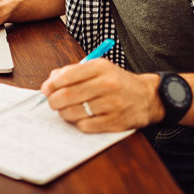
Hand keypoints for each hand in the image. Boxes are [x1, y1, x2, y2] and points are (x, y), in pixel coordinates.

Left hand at [40, 59, 163, 132]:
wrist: (147, 97)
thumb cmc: (117, 82)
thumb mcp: (99, 69)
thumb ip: (74, 72)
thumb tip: (50, 81)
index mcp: (101, 67)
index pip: (68, 75)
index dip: (52, 84)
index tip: (46, 89)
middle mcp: (107, 84)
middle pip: (68, 95)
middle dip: (53, 101)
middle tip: (52, 102)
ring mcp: (112, 104)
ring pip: (74, 112)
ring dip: (64, 113)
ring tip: (66, 110)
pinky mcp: (115, 122)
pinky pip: (85, 126)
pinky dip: (78, 123)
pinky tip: (82, 118)